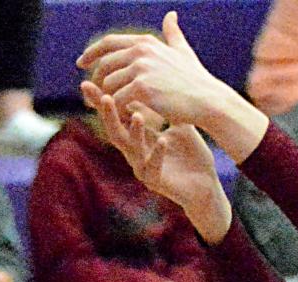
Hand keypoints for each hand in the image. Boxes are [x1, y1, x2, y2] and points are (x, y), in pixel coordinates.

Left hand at [78, 11, 219, 126]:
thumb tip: (171, 14)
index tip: (81, 64)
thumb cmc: (198, 81)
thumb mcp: (183, 52)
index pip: (108, 43)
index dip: (91, 53)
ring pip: (109, 85)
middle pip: (104, 65)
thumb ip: (173, 34)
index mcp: (145, 42)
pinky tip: (121, 117)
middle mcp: (140, 52)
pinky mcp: (142, 89)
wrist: (209, 101)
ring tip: (111, 110)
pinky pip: (118, 100)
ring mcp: (140, 70)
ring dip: (108, 99)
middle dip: (96, 81)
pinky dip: (118, 110)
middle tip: (92, 96)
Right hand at [84, 90, 230, 241]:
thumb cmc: (192, 156)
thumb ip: (164, 106)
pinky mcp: (156, 182)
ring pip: (131, 149)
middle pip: (115, 130)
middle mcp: (135, 153)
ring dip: (134, 132)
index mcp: (139, 138)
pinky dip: (157, 153)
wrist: (206, 185)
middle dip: (108, 114)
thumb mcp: (178, 125)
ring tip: (137, 115)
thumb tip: (155, 79)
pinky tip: (163, 140)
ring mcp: (143, 168)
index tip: (91, 80)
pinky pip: (153, 167)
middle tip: (103, 95)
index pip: (118, 116)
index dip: (104, 100)